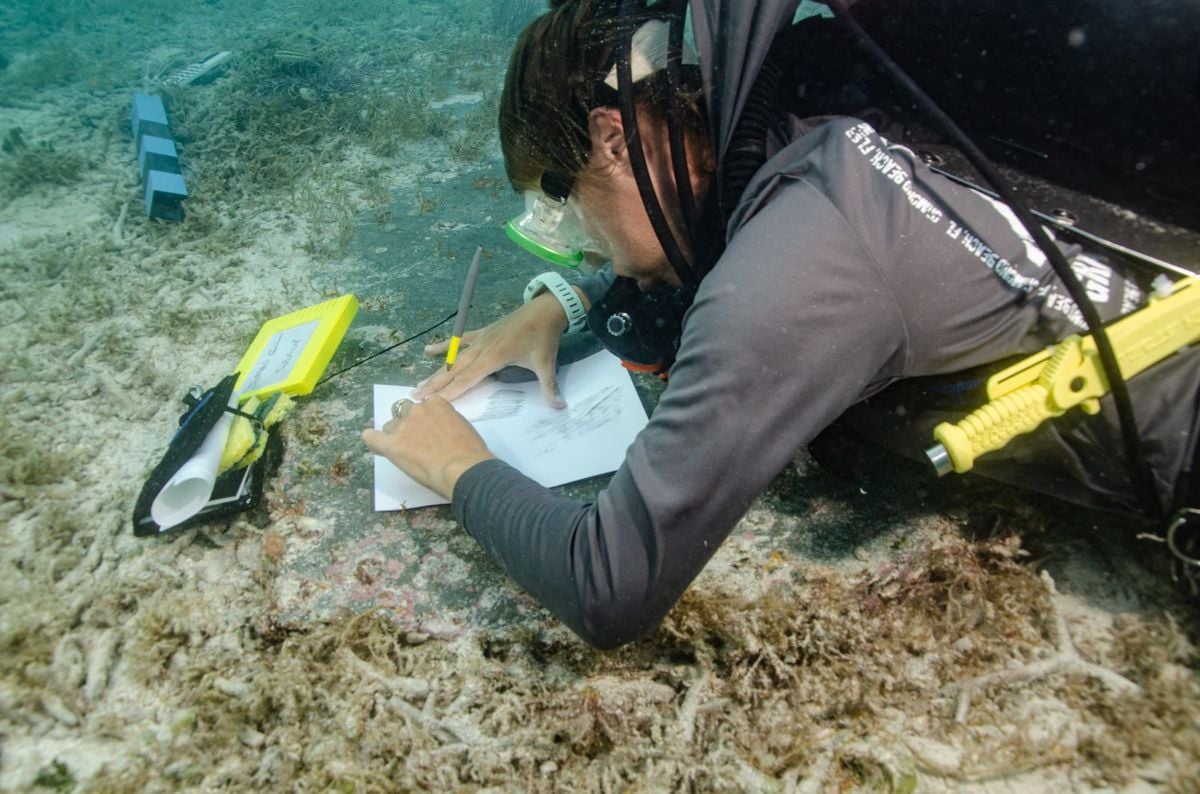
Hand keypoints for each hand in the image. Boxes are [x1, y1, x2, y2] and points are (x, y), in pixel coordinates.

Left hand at [361, 397, 494, 499]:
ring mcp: (403, 426)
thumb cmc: (471, 453)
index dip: (423, 419)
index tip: (426, 430)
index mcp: (436, 403)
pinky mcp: (392, 445)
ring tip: (406, 452)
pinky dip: (372, 440)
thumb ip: (446, 422)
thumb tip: (439, 431)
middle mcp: (417, 410)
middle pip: (404, 412)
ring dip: (395, 435)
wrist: (464, 469)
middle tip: (417, 442)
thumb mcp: (462, 427)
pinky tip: (375, 445)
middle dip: (408, 424)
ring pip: (390, 426)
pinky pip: (371, 437)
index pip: (422, 405)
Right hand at [413, 291, 587, 407]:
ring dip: (437, 371)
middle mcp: (482, 348)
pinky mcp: (483, 332)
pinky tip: (428, 349)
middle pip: (454, 370)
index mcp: (494, 357)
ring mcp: (481, 339)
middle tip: (415, 397)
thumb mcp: (546, 363)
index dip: (450, 392)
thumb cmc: (544, 337)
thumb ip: (549, 387)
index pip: (467, 379)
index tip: (434, 403)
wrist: (545, 309)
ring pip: (454, 358)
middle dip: (435, 384)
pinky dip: (445, 346)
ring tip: (419, 383)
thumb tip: (559, 406)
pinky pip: (460, 341)